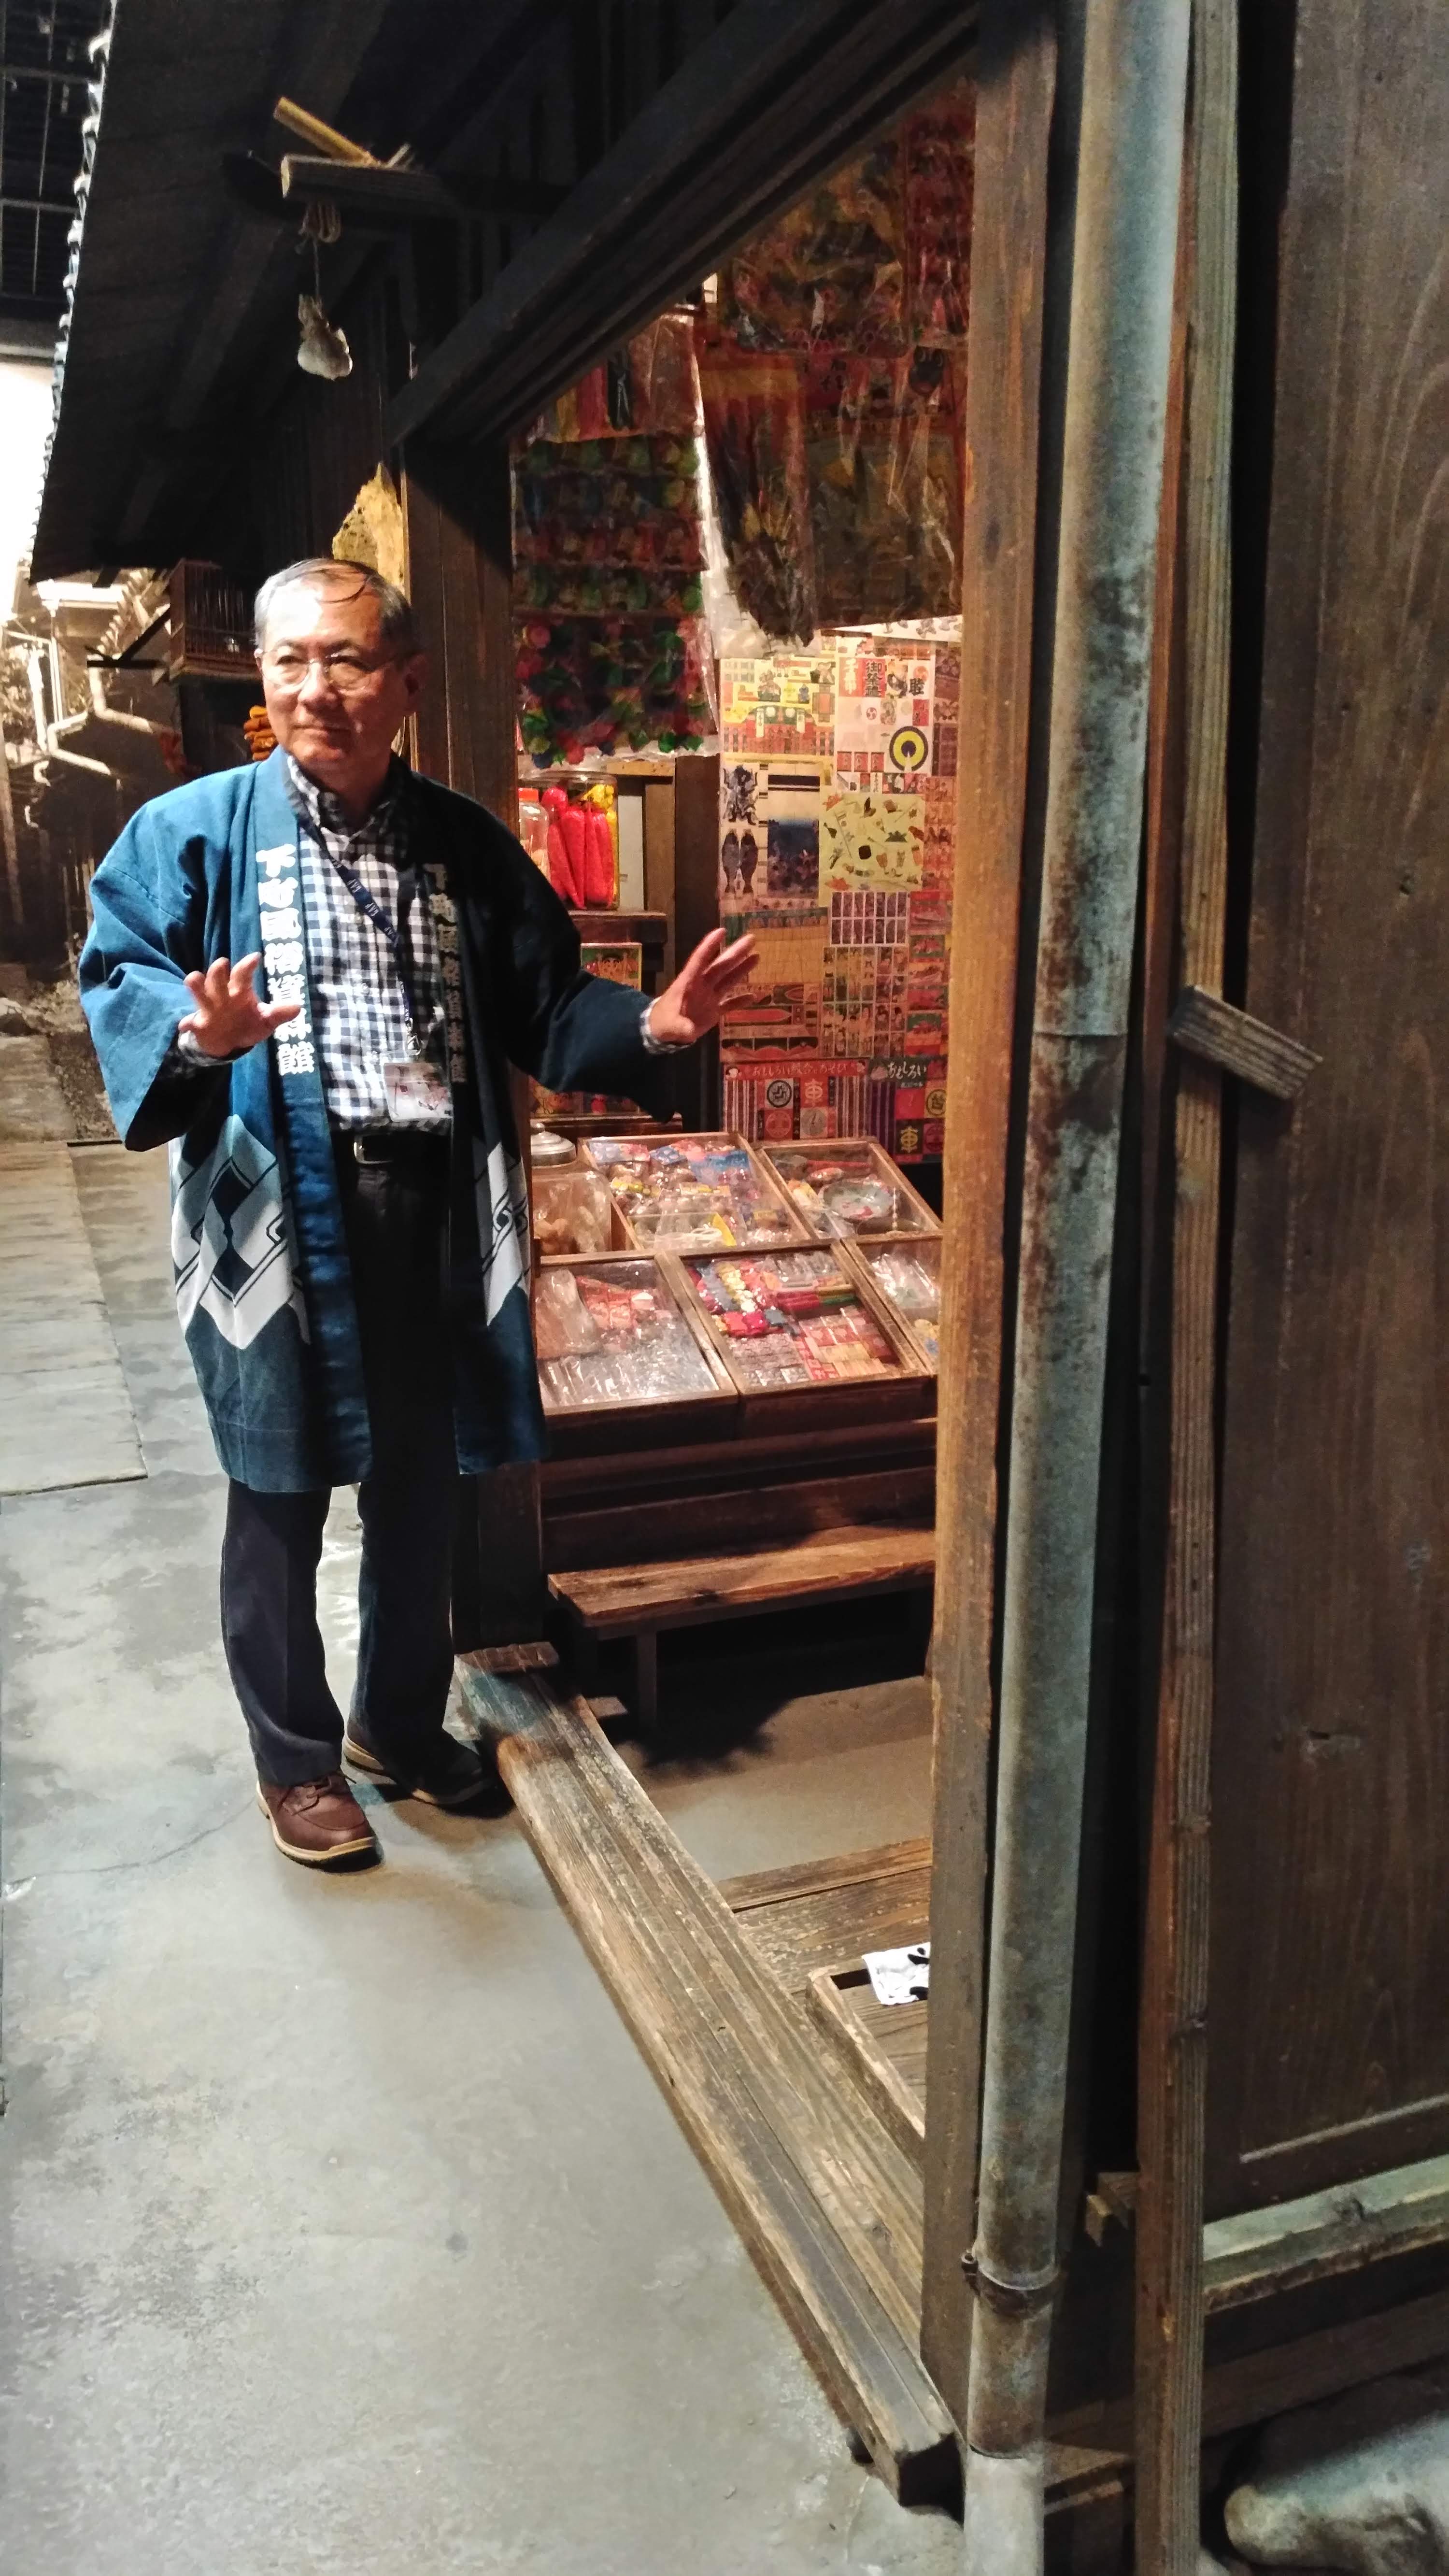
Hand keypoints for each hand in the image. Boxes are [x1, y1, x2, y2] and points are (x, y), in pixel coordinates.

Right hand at [177, 954, 300, 1057]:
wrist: (228, 1043)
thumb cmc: (248, 1025)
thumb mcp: (265, 1021)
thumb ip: (278, 1014)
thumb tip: (298, 1007)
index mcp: (239, 991)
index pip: (241, 974)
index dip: (247, 966)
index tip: (255, 957)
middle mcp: (222, 995)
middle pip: (217, 978)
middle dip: (218, 971)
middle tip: (222, 963)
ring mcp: (208, 1008)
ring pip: (199, 992)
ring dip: (196, 986)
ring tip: (194, 979)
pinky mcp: (198, 1024)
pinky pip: (190, 1022)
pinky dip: (188, 1023)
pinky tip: (186, 1025)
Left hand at [645, 928, 755, 1047]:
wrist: (663, 1032)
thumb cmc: (663, 1023)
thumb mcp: (670, 1025)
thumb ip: (680, 1027)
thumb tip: (689, 1032)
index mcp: (688, 983)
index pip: (699, 960)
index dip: (709, 946)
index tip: (722, 931)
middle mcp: (701, 986)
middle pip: (720, 966)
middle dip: (735, 953)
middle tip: (751, 939)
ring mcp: (709, 997)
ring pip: (728, 980)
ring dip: (742, 969)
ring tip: (756, 956)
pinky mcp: (714, 1011)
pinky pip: (730, 1004)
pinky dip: (740, 1001)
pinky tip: (754, 996)